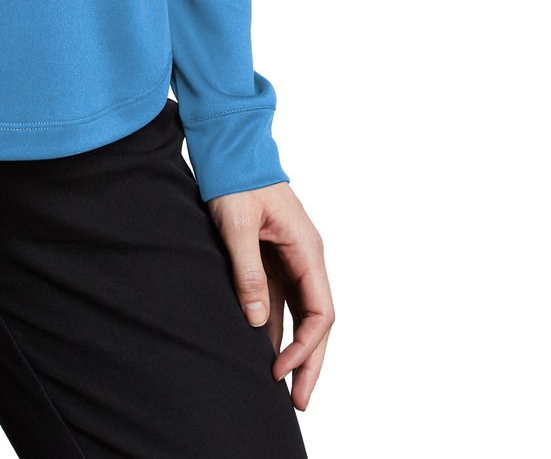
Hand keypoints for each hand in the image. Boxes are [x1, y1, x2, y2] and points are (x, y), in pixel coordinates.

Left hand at [205, 180, 332, 411]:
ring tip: (284, 388)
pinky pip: (281, 301)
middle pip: (317, 321)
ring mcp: (291, 259)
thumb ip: (247, 272)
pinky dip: (275, 329)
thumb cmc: (235, 178)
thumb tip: (255, 321)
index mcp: (307, 249)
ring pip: (301, 315)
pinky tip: (264, 352)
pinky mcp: (273, 258)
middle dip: (310, 362)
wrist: (229, 147)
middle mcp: (306, 257)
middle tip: (299, 403)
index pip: (320, 312)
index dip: (305, 347)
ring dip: (295, 349)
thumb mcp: (237, 225)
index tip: (280, 371)